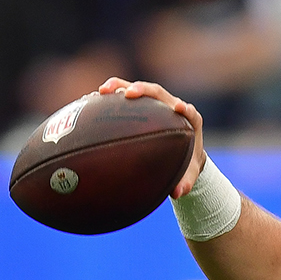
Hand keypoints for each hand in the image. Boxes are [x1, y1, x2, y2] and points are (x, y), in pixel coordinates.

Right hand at [98, 77, 204, 197]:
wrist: (181, 151)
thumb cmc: (186, 163)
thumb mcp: (188, 174)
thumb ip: (185, 183)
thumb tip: (177, 193)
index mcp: (189, 122)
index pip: (190, 112)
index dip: (185, 109)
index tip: (178, 108)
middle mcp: (171, 107)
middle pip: (159, 93)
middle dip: (144, 90)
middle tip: (129, 94)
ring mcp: (155, 103)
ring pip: (138, 89)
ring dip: (120, 86)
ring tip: (102, 90)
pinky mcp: (141, 104)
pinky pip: (123, 94)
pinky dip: (110, 95)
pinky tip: (90, 99)